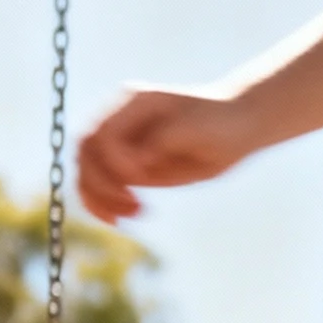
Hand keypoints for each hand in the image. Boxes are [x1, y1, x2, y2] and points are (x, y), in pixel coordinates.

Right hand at [76, 87, 251, 224]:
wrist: (237, 127)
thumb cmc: (221, 122)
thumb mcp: (196, 128)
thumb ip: (163, 141)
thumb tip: (135, 163)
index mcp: (133, 102)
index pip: (102, 134)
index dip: (115, 160)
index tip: (141, 176)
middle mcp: (120, 121)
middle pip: (85, 153)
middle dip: (100, 183)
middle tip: (130, 205)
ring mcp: (121, 144)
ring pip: (86, 172)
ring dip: (98, 198)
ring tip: (124, 217)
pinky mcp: (127, 166)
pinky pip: (101, 186)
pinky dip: (102, 204)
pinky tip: (118, 219)